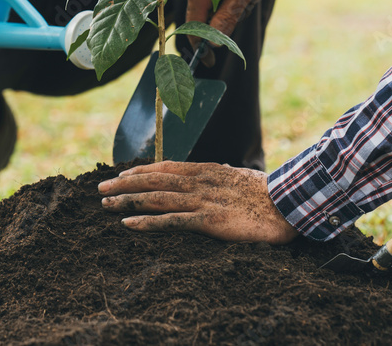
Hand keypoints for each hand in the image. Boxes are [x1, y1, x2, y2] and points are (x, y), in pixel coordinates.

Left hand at [98, 161, 298, 243]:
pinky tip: (128, 224)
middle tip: (101, 188)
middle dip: (125, 184)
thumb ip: (220, 175)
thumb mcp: (238, 177)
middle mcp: (199, 182)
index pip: (164, 167)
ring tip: (106, 204)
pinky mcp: (209, 221)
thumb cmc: (268, 193)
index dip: (140, 171)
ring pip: (156, 198)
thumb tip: (212, 169)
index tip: (122, 175)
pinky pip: (172, 221)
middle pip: (153, 180)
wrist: (290, 203)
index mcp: (206, 170)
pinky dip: (148, 222)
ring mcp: (202, 200)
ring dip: (128, 201)